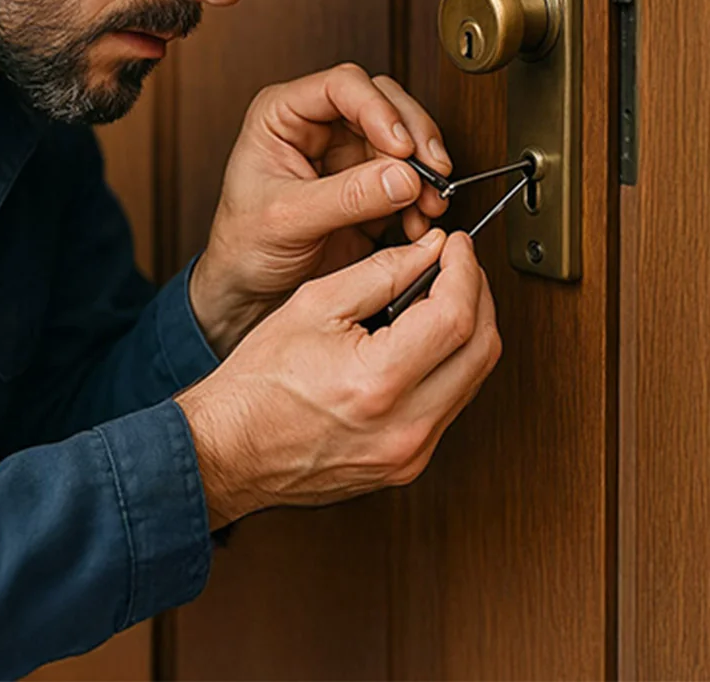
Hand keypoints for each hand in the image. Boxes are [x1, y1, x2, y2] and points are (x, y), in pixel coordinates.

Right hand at [177, 230, 501, 526]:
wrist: (229, 450)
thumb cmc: (257, 384)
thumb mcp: (313, 304)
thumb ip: (381, 273)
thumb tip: (430, 252)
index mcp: (376, 383)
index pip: (456, 317)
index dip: (464, 270)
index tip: (457, 246)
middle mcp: (404, 428)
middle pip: (483, 350)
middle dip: (478, 295)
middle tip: (458, 265)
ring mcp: (410, 454)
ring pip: (476, 379)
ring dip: (470, 330)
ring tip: (441, 296)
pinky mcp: (408, 466)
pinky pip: (452, 405)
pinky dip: (451, 364)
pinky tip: (427, 340)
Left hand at [189, 63, 451, 355]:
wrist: (249, 292)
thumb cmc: (245, 245)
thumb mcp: (288, 218)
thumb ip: (346, 196)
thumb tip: (404, 176)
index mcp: (283, 115)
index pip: (342, 85)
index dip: (378, 109)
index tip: (401, 147)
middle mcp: (318, 125)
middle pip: (383, 103)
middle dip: (413, 136)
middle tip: (431, 170)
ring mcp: (347, 154)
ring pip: (404, 138)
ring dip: (425, 169)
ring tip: (430, 202)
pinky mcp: (369, 186)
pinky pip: (408, 177)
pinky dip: (422, 197)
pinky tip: (419, 221)